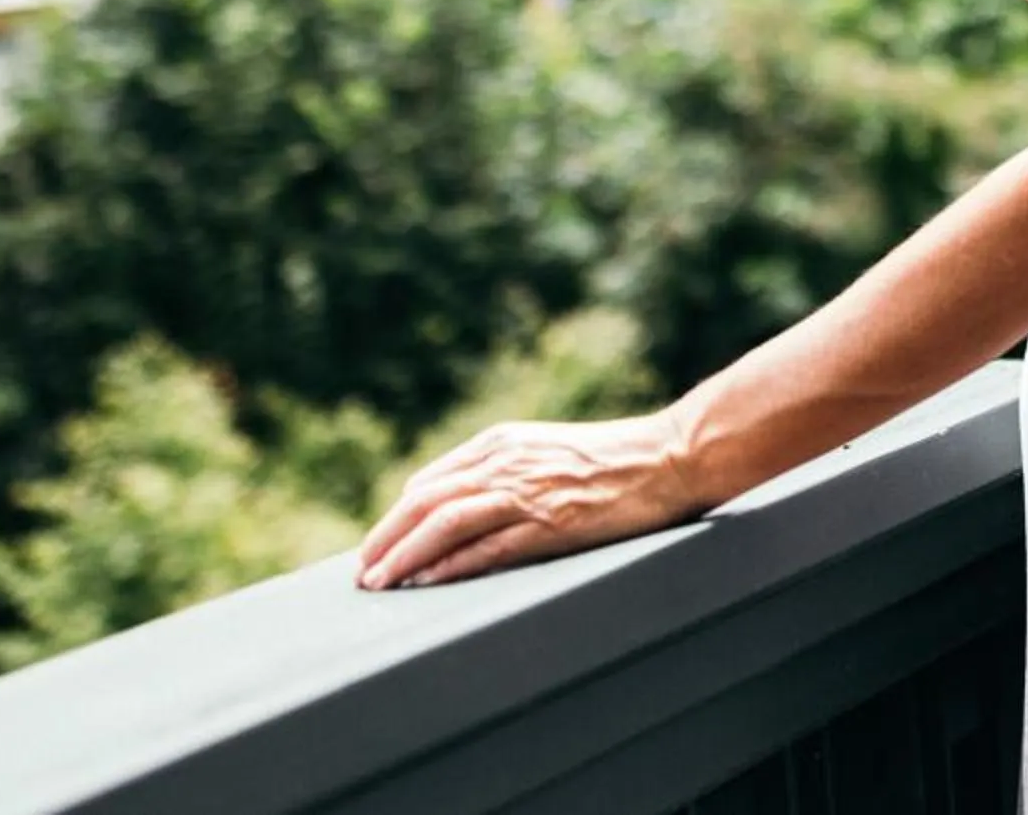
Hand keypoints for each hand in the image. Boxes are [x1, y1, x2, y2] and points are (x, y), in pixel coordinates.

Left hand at [354, 412, 708, 591]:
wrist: (664, 457)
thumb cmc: (607, 459)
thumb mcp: (542, 449)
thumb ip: (498, 468)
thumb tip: (446, 496)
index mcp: (500, 443)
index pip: (429, 483)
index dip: (396, 519)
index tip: (377, 547)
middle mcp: (504, 463)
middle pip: (425, 502)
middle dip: (386, 539)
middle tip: (363, 573)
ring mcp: (527, 492)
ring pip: (446, 523)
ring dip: (405, 555)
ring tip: (381, 584)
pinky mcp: (551, 523)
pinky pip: (488, 547)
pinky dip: (452, 565)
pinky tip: (429, 582)